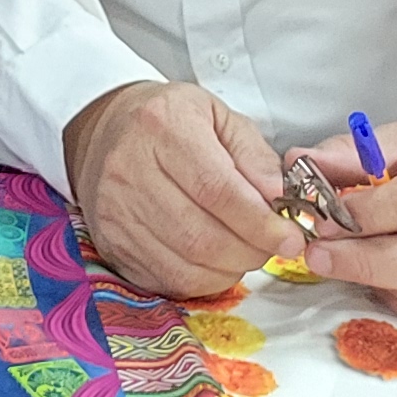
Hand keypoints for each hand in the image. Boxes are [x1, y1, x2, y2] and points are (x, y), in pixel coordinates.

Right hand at [63, 80, 292, 299]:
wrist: (107, 131)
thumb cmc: (168, 122)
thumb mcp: (218, 116)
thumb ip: (254, 155)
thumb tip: (279, 197)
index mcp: (161, 126)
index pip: (217, 189)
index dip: (259, 222)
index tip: (289, 236)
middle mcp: (130, 169)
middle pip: (202, 235)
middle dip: (251, 250)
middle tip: (272, 245)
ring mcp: (116, 211)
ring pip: (187, 264)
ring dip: (231, 267)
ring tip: (245, 248)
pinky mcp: (112, 243)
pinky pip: (168, 280)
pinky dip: (204, 279)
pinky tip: (216, 259)